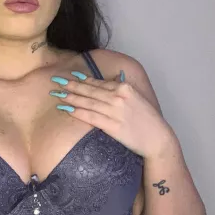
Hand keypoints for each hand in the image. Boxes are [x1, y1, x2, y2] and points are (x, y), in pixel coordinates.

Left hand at [51, 70, 172, 158]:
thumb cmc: (147, 119)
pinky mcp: (112, 126)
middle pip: (90, 91)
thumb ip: (122, 90)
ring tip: (58, 94)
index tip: (70, 76)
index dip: (83, 79)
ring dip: (71, 98)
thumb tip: (112, 80)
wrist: (157, 138)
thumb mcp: (137, 98)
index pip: (99, 83)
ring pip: (88, 102)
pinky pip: (91, 117)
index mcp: (125, 88)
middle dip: (72, 86)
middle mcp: (119, 97)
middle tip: (57, 81)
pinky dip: (78, 112)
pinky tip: (67, 110)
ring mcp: (115, 111)